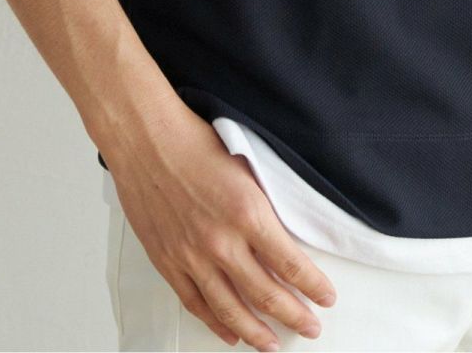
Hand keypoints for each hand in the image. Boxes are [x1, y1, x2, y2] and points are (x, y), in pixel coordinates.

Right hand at [103, 100, 337, 350]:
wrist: (145, 140)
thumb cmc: (193, 143)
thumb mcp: (245, 166)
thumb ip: (263, 204)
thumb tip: (285, 231)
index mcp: (248, 213)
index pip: (291, 263)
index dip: (313, 286)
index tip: (326, 297)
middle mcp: (222, 241)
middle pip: (266, 294)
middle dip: (294, 316)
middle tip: (311, 327)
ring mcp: (192, 256)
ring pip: (231, 309)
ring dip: (257, 332)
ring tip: (275, 345)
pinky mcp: (167, 262)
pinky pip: (196, 303)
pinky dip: (215, 323)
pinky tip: (231, 333)